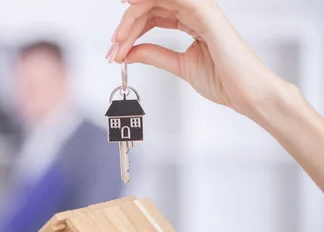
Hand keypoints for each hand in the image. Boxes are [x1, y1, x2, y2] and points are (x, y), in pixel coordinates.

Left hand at [107, 0, 286, 119]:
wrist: (246, 94)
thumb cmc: (224, 80)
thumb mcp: (179, 66)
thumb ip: (154, 55)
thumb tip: (128, 52)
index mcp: (191, 22)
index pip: (152, 15)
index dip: (130, 30)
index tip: (115, 51)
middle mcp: (196, 12)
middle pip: (151, 7)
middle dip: (126, 27)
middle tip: (113, 48)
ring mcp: (202, 10)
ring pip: (158, 1)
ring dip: (132, 18)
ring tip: (118, 39)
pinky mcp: (207, 14)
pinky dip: (150, 2)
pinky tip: (133, 7)